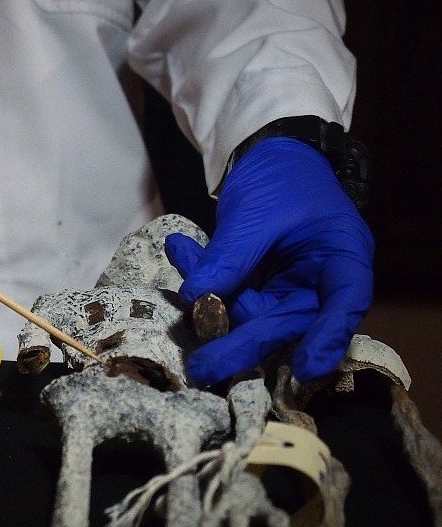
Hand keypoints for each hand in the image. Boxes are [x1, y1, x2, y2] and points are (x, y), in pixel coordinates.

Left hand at [165, 137, 373, 384]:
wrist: (270, 157)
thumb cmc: (281, 179)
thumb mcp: (256, 213)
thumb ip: (230, 257)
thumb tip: (196, 299)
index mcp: (342, 257)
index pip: (346, 302)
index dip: (328, 338)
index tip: (306, 370)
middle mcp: (320, 283)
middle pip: (285, 324)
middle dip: (240, 344)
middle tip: (202, 369)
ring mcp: (288, 289)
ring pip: (249, 315)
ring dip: (210, 298)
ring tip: (182, 252)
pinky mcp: (259, 289)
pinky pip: (229, 297)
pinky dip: (203, 278)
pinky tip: (180, 247)